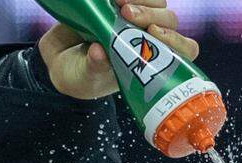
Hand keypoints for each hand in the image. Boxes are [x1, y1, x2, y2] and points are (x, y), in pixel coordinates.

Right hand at [38, 0, 199, 99]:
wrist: (59, 58)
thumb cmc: (80, 75)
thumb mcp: (84, 76)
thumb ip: (94, 67)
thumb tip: (99, 52)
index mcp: (150, 61)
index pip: (182, 49)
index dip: (177, 40)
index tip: (154, 35)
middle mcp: (148, 37)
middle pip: (167, 21)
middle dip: (151, 15)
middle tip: (127, 15)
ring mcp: (136, 19)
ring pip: (156, 3)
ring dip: (142, 0)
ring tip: (119, 1)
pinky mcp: (120, 4)